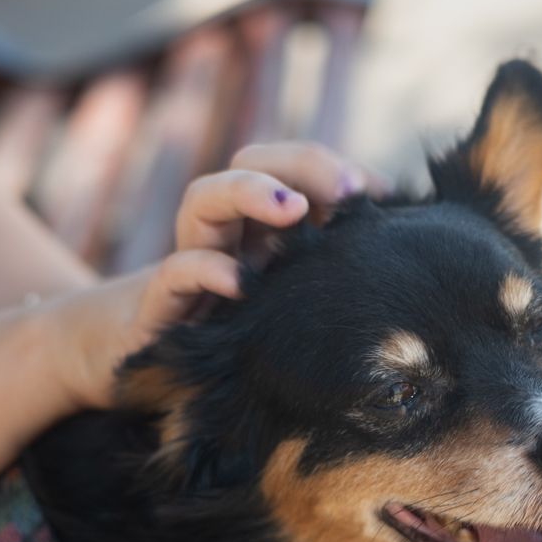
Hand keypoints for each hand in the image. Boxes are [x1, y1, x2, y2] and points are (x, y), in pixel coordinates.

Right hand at [44, 143, 384, 408]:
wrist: (142, 377)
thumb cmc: (230, 337)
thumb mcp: (285, 302)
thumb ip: (326, 268)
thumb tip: (398, 249)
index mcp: (256, 228)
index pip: (291, 170)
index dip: (331, 168)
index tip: (378, 193)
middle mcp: (222, 234)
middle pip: (249, 165)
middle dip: (298, 165)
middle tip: (347, 191)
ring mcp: (188, 264)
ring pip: (201, 200)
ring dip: (248, 192)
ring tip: (291, 208)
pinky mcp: (159, 307)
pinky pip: (175, 273)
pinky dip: (205, 270)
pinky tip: (240, 282)